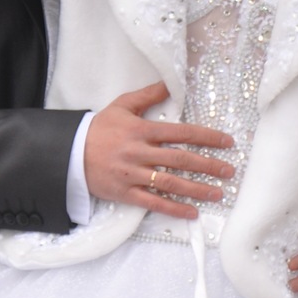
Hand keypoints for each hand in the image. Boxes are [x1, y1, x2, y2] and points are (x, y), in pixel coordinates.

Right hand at [84, 83, 235, 218]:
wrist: (68, 153)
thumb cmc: (98, 128)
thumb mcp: (122, 106)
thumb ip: (148, 95)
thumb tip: (170, 84)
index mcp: (142, 130)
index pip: (182, 133)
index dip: (207, 137)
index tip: (226, 142)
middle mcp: (140, 152)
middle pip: (181, 159)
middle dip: (208, 165)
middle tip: (229, 170)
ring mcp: (133, 174)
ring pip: (171, 182)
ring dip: (197, 189)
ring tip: (218, 193)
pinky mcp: (126, 193)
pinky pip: (153, 203)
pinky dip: (174, 208)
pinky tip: (192, 213)